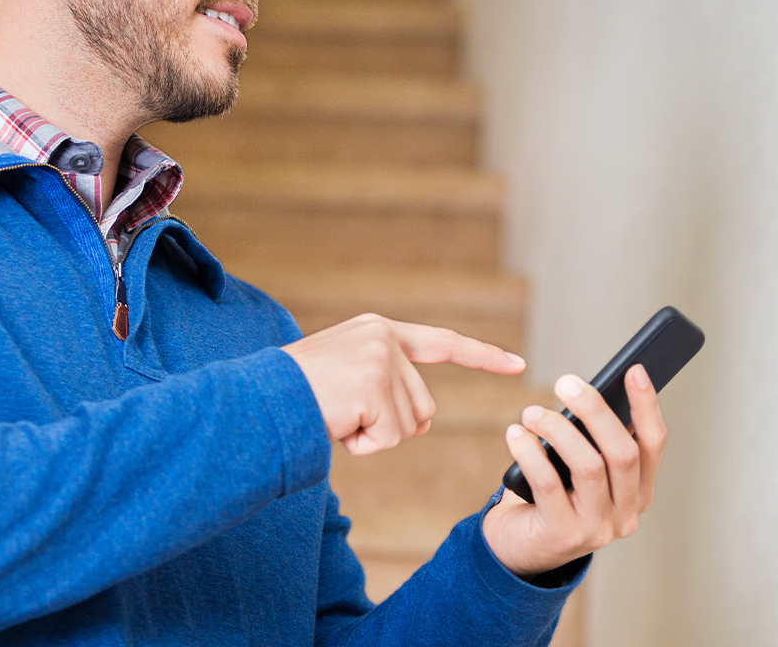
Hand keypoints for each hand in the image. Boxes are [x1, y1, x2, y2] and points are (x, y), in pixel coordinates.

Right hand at [284, 313, 525, 455]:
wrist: (259, 401)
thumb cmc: (295, 396)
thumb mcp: (346, 380)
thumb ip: (387, 389)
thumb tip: (421, 423)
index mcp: (380, 332)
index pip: (443, 343)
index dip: (483, 358)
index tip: (518, 365)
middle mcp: (385, 338)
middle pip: (423, 407)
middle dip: (388, 427)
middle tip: (342, 414)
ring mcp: (380, 359)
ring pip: (408, 426)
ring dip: (372, 437)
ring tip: (334, 416)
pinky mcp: (373, 385)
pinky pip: (390, 438)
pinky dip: (363, 445)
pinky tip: (335, 425)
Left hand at [481, 364, 666, 575]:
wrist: (521, 548)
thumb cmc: (555, 496)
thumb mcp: (581, 470)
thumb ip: (594, 441)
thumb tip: (588, 392)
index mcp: (639, 492)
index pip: (653, 444)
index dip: (646, 405)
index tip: (634, 369)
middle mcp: (626, 513)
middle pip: (622, 453)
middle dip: (595, 411)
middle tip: (566, 383)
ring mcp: (597, 529)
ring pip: (588, 466)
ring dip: (558, 430)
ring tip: (532, 412)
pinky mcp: (562, 535)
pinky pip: (549, 484)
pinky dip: (530, 453)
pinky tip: (516, 435)